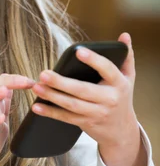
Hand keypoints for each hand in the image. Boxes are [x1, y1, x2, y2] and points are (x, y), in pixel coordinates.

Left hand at [30, 32, 141, 158]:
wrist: (121, 130)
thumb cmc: (121, 96)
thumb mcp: (128, 77)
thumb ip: (126, 55)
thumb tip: (124, 35)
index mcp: (119, 84)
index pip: (108, 70)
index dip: (94, 60)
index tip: (78, 51)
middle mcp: (109, 99)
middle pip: (83, 90)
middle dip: (62, 83)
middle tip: (44, 74)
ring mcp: (97, 113)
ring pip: (72, 105)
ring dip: (53, 96)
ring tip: (37, 87)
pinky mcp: (86, 123)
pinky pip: (66, 118)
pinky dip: (51, 113)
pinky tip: (37, 106)